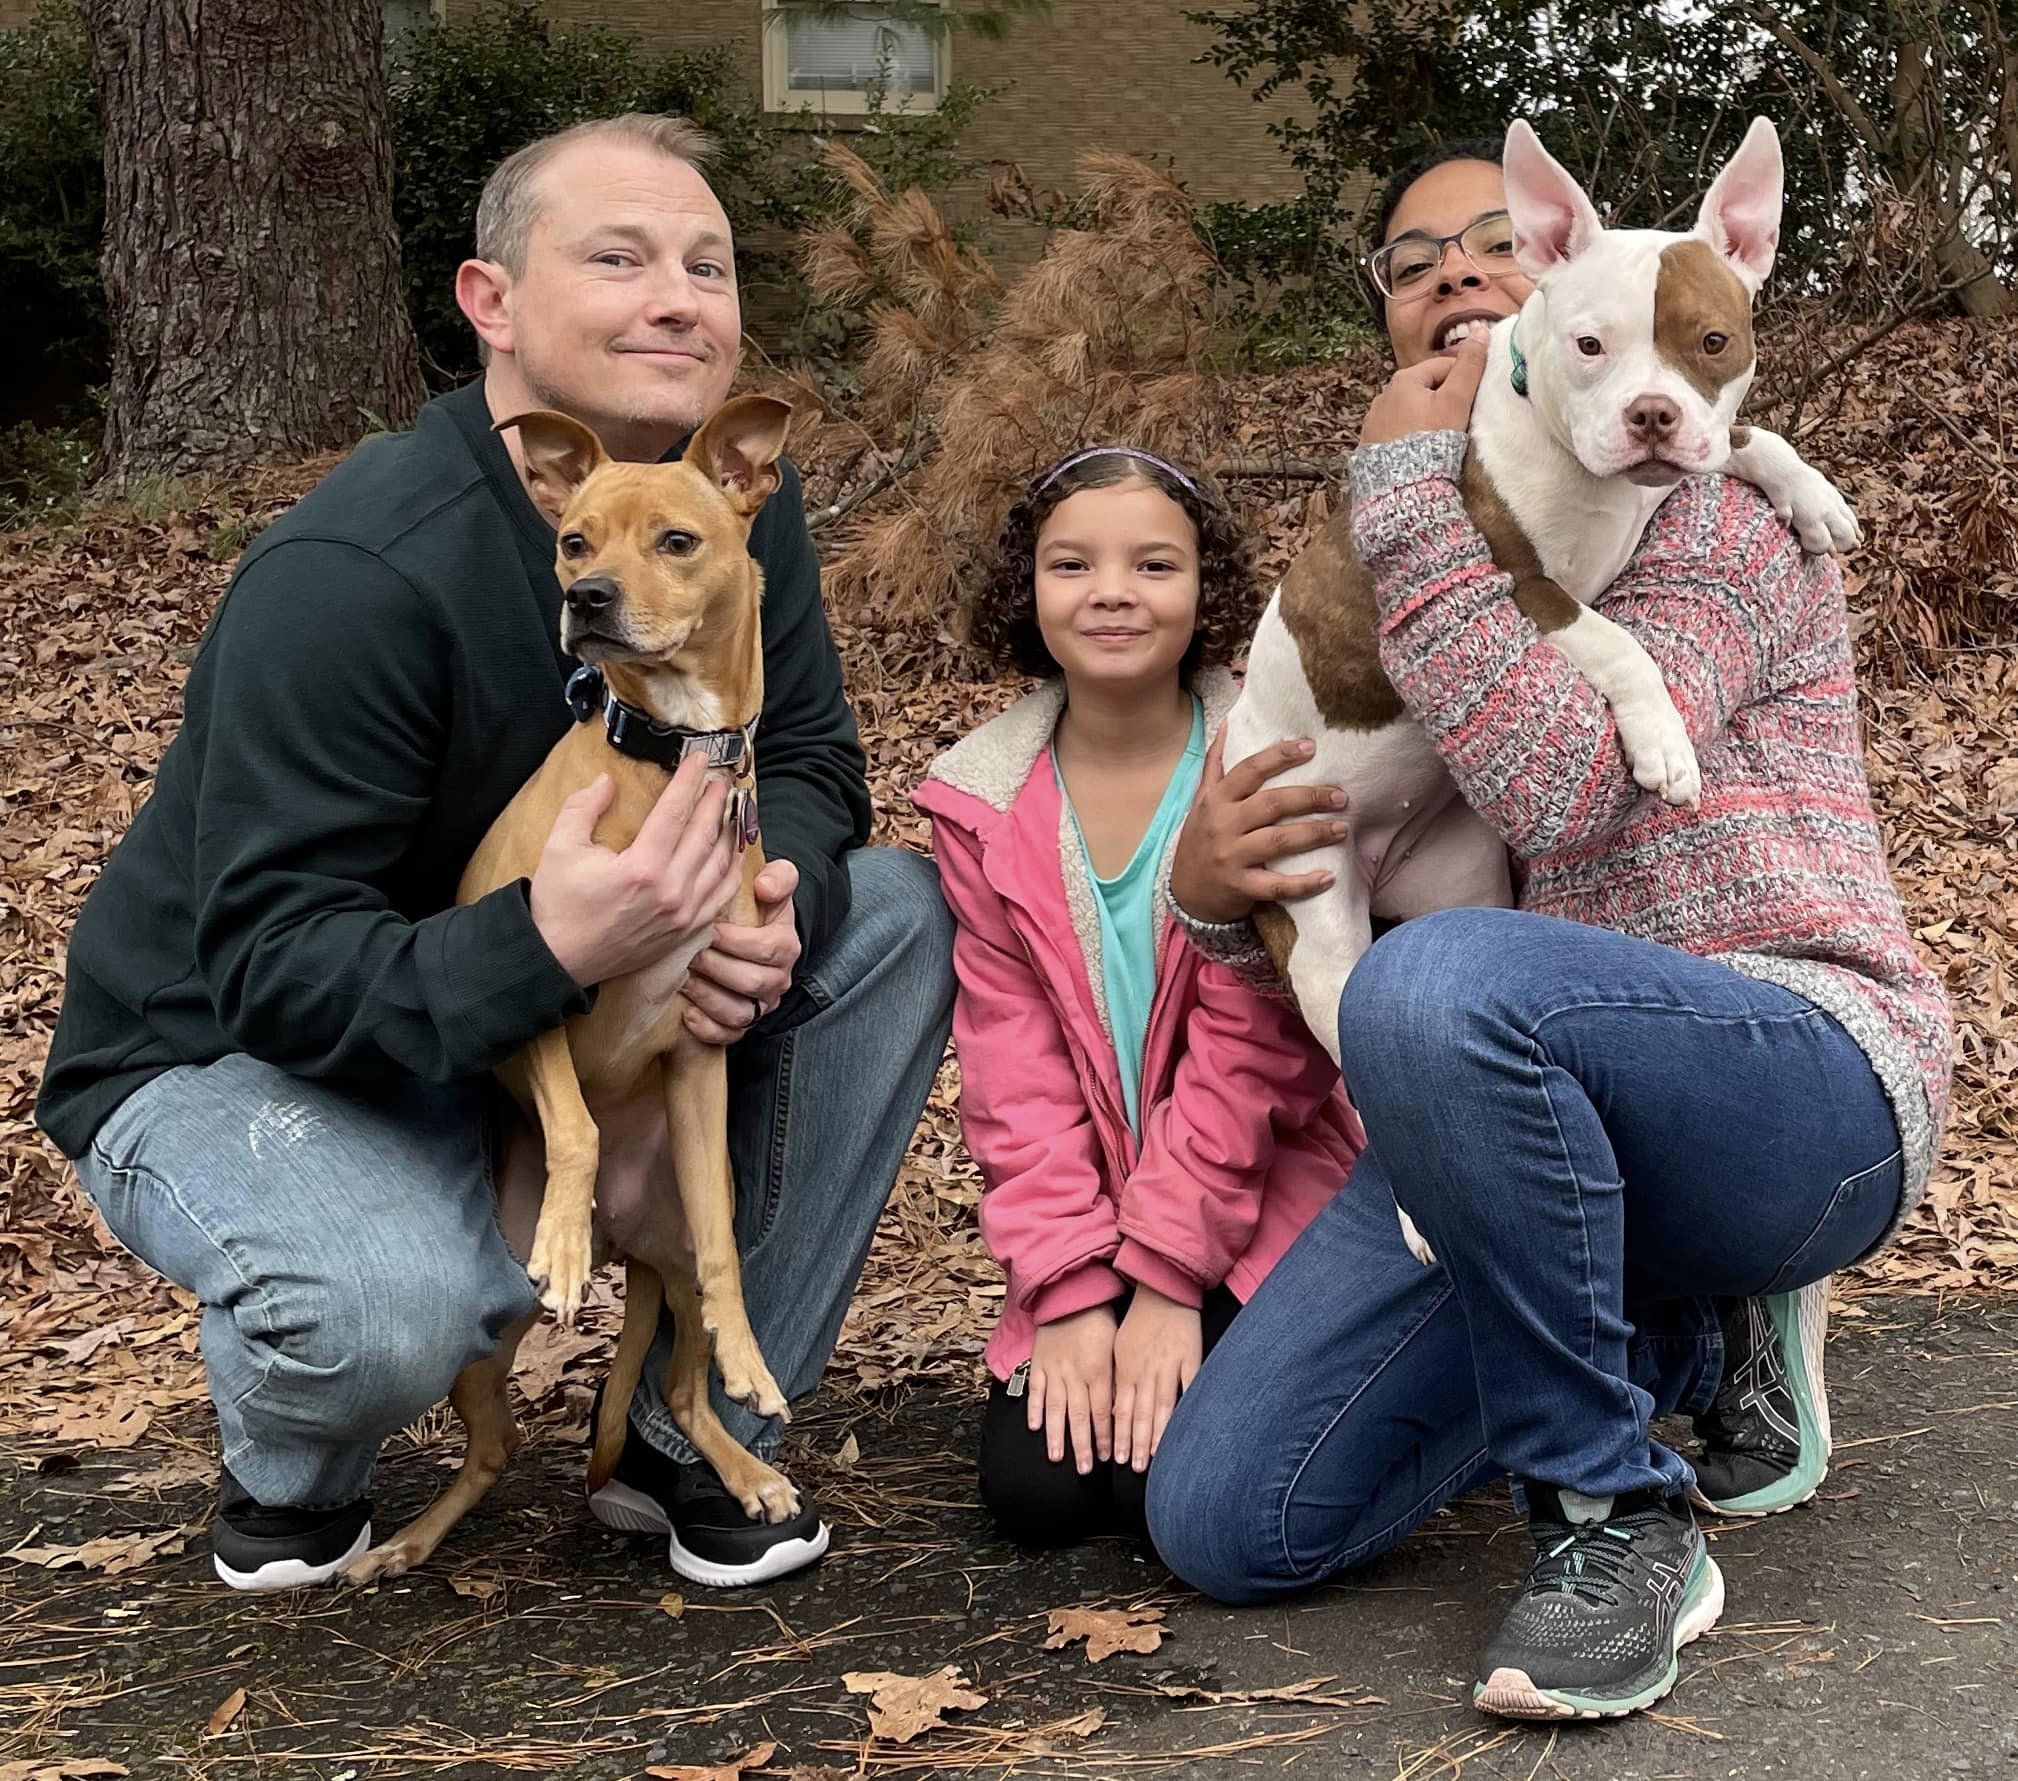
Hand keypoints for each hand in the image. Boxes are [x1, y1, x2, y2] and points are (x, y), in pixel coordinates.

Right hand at [528, 755, 740, 986]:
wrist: (559, 959)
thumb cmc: (558, 904)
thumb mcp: (560, 847)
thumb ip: (583, 807)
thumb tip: (606, 780)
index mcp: (642, 867)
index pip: (675, 811)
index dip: (689, 780)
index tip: (699, 757)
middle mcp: (671, 891)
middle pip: (705, 833)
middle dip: (715, 800)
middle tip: (721, 778)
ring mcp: (684, 914)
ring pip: (721, 863)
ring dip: (729, 831)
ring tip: (731, 808)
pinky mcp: (687, 932)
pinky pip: (722, 894)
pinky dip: (731, 869)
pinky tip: (731, 852)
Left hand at [682, 858, 801, 1044]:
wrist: (747, 933)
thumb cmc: (754, 908)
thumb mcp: (772, 885)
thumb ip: (779, 878)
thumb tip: (765, 887)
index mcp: (786, 945)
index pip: (768, 948)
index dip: (737, 941)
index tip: (711, 930)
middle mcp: (778, 979)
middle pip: (751, 982)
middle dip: (716, 967)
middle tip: (688, 954)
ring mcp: (761, 1005)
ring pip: (740, 1013)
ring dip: (708, 997)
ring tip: (684, 979)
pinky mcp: (743, 1025)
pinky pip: (728, 1036)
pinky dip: (707, 1028)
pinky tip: (687, 1012)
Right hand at [1027, 1304, 1116, 1473]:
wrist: (1073, 1294)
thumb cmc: (1101, 1321)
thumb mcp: (1117, 1349)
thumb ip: (1116, 1380)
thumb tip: (1120, 1410)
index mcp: (1099, 1371)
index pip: (1102, 1411)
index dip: (1104, 1436)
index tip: (1107, 1458)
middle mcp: (1075, 1374)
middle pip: (1079, 1416)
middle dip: (1082, 1445)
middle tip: (1083, 1471)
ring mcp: (1054, 1369)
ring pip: (1055, 1408)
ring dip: (1056, 1435)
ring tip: (1057, 1458)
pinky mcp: (1039, 1362)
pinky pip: (1036, 1388)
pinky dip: (1034, 1408)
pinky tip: (1034, 1427)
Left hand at [1111, 1286, 1201, 1470]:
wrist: (1163, 1290)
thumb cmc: (1139, 1322)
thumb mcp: (1119, 1349)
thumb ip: (1117, 1380)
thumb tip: (1113, 1412)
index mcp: (1127, 1368)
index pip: (1122, 1409)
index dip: (1121, 1435)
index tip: (1119, 1458)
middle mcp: (1146, 1371)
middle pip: (1141, 1413)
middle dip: (1137, 1442)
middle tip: (1135, 1467)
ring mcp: (1169, 1365)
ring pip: (1163, 1406)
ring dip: (1158, 1434)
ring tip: (1156, 1458)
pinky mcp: (1191, 1358)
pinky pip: (1190, 1387)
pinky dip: (1188, 1407)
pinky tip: (1186, 1427)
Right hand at [1169, 726, 1349, 923]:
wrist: (1185, 893)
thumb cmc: (1200, 840)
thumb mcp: (1201, 801)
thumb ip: (1216, 764)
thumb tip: (1228, 724)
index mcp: (1217, 800)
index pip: (1250, 770)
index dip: (1280, 756)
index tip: (1310, 747)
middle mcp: (1223, 825)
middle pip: (1271, 804)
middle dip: (1309, 797)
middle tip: (1340, 797)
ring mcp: (1231, 857)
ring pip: (1278, 841)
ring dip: (1314, 834)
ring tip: (1341, 829)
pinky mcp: (1240, 887)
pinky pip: (1276, 885)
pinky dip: (1304, 883)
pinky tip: (1328, 876)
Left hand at [1358, 329, 1488, 446]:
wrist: (1402, 486)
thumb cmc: (1432, 440)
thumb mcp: (1456, 401)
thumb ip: (1470, 367)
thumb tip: (1481, 330)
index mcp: (1403, 379)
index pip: (1442, 367)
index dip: (1463, 378)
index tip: (1476, 396)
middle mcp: (1382, 396)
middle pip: (1424, 389)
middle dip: (1442, 399)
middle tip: (1460, 418)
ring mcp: (1373, 421)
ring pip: (1409, 411)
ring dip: (1425, 417)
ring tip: (1441, 436)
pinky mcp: (1370, 444)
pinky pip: (1395, 432)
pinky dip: (1409, 435)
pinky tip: (1419, 449)